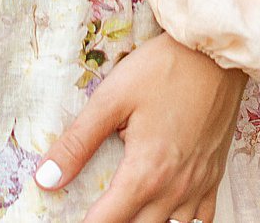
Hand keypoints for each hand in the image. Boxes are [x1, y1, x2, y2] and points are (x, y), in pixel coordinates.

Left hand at [33, 33, 245, 222]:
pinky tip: (167, 212)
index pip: (107, 221)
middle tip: (98, 208)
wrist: (214, 53)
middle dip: (114, 222)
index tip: (75, 218)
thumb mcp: (112, 98)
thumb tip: (45, 180)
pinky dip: (180, 222)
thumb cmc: (161, 69)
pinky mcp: (214, 177)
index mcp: (145, 173)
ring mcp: (198, 186)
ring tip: (127, 209)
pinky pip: (200, 221)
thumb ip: (78, 143)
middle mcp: (174, 189)